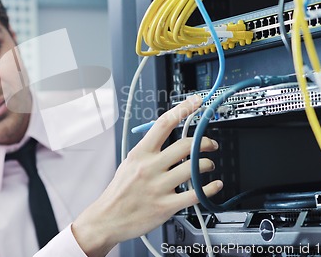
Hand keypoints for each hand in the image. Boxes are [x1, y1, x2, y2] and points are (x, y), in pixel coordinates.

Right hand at [72, 94, 222, 255]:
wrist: (107, 218)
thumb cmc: (120, 191)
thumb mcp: (129, 162)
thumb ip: (149, 150)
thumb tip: (169, 136)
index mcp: (141, 153)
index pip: (164, 124)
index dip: (183, 109)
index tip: (196, 102)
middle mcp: (150, 167)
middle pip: (186, 145)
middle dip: (205, 142)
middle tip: (211, 144)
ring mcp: (158, 187)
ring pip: (194, 168)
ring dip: (208, 165)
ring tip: (208, 166)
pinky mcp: (166, 206)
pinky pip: (195, 194)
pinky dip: (210, 188)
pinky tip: (214, 185)